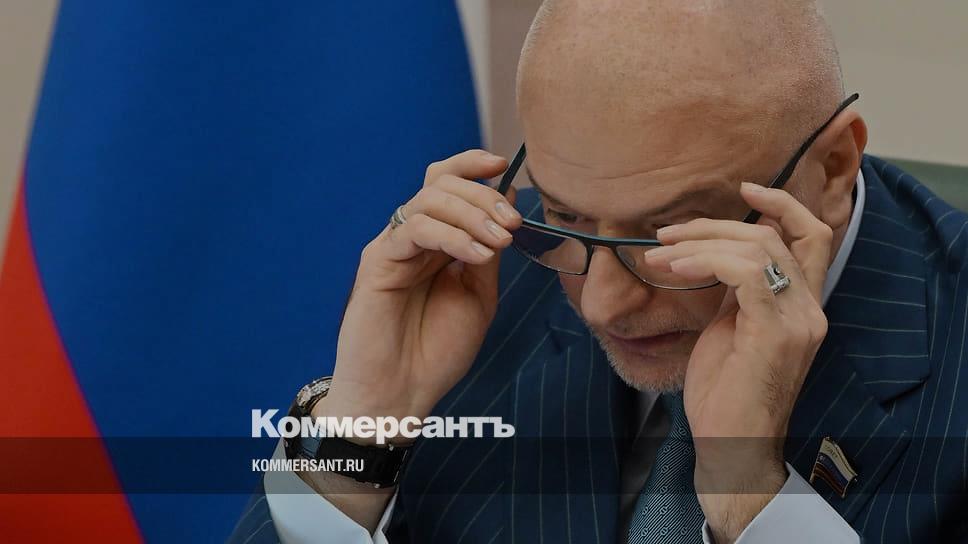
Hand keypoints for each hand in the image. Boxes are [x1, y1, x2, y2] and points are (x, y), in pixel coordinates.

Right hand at [322, 149, 519, 428]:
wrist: (402, 392)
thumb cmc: (437, 350)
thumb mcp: (479, 294)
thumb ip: (489, 249)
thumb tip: (507, 201)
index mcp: (438, 241)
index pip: (449, 182)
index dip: (474, 166)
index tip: (505, 166)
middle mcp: (413, 237)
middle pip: (441, 182)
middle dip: (483, 194)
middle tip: (512, 223)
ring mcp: (394, 246)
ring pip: (429, 199)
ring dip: (472, 213)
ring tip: (499, 242)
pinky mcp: (378, 260)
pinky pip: (415, 228)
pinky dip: (452, 236)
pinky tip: (477, 256)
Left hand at [645, 182, 833, 542]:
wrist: (731, 443)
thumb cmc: (724, 391)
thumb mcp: (729, 328)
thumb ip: (734, 290)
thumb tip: (713, 252)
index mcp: (801, 304)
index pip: (812, 236)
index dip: (783, 204)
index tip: (745, 188)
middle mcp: (809, 308)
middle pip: (776, 234)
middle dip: (715, 224)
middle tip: (667, 233)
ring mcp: (798, 320)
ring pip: (759, 246)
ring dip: (700, 241)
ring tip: (659, 254)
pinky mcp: (776, 332)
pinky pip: (745, 272)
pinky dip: (706, 260)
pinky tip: (675, 267)